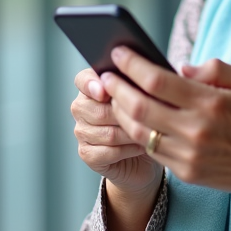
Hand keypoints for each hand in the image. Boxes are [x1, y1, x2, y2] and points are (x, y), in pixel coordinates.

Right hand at [70, 67, 162, 195]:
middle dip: (127, 116)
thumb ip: (137, 83)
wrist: (146, 150)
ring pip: (108, 133)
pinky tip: (140, 146)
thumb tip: (143, 75)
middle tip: (147, 118)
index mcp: (91, 86)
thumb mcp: (146, 95)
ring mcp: (82, 132)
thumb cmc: (146, 117)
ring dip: (132, 134)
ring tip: (148, 132)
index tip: (105, 92)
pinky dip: (129, 150)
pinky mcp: (87, 154)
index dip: (92, 85)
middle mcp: (81, 108)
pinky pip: (109, 152)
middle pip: (99, 110)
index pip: (82, 80)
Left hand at [101, 47, 230, 230]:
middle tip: (105, 74)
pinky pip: (151, 150)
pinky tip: (132, 119)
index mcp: (211, 102)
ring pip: (138, 132)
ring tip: (113, 96)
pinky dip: (137, 133)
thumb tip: (177, 67)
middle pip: (138, 106)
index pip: (157, 80)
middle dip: (116, 88)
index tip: (117, 52)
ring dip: (119, 112)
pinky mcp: (186, 173)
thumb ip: (213, 68)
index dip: (132, 65)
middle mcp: (195, 130)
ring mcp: (188, 155)